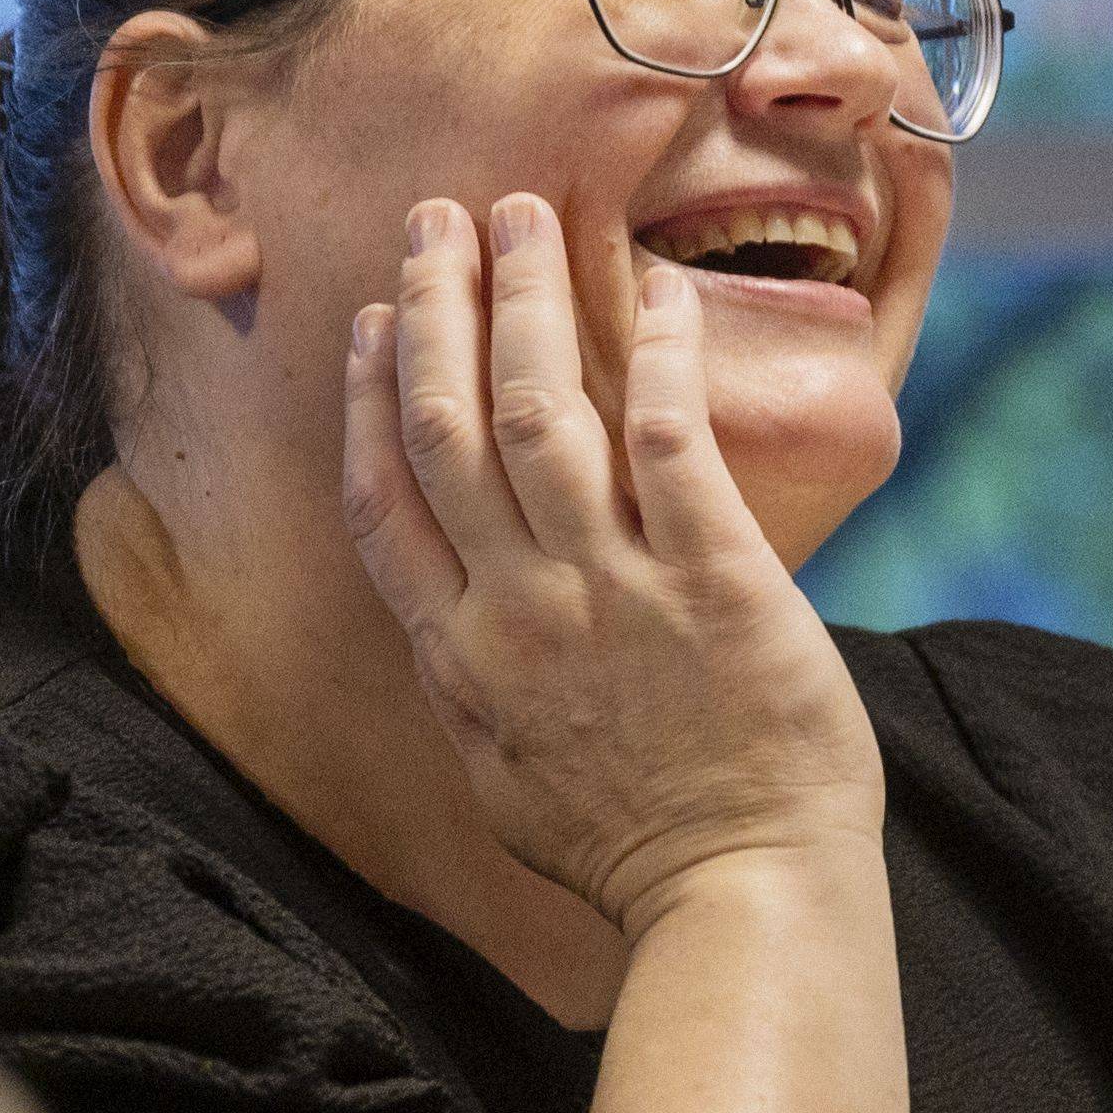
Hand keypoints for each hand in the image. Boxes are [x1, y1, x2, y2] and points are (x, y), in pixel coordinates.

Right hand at [341, 193, 882, 937]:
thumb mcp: (502, 782)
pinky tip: (663, 292)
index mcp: (458, 658)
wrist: (739, 895)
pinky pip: (669, 439)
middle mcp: (517, 609)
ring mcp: (612, 588)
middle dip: (440, 307)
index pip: (385, 500)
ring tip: (526, 217)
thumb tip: (442, 626)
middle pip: (450, 427)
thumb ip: (465, 690)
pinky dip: (659, 355)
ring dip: (528, 300)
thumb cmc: (630, 849)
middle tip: (441, 219)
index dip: (373, 398)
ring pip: (542, 410)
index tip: (380, 321)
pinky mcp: (712, 579)